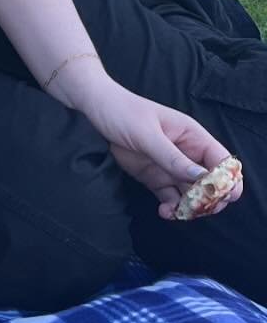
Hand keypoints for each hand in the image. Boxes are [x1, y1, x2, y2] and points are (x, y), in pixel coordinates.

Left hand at [74, 79, 240, 219]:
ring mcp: (171, 167)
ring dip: (190, 208)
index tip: (220, 196)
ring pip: (193, 195)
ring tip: (176, 213)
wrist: (94, 109)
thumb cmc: (122, 112)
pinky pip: (172, 198)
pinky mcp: (155, 177)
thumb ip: (173, 157)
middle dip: (209, 200)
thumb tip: (203, 178)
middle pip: (212, 184)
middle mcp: (187, 154)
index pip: (222, 161)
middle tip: (195, 209)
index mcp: (192, 137)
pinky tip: (165, 212)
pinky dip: (173, 209)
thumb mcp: (147, 134)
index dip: (228, 180)